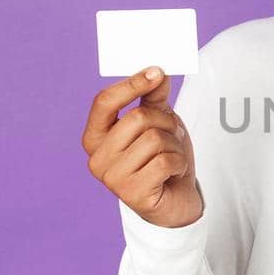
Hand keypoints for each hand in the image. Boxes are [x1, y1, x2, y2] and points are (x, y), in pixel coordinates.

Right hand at [82, 67, 203, 228]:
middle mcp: (97, 158)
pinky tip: (174, 173)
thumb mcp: (158, 123)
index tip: (156, 71)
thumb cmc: (161, 160)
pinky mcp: (132, 194)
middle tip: (174, 133)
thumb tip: (157, 72)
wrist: (175, 202)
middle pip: (137, 118)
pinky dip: (179, 163)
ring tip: (172, 156)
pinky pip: (165, 161)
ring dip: (174, 144)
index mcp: (95, 137)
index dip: (131, 84)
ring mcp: (112, 178)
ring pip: (154, 139)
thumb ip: (154, 98)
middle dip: (166, 121)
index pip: (104, 102)